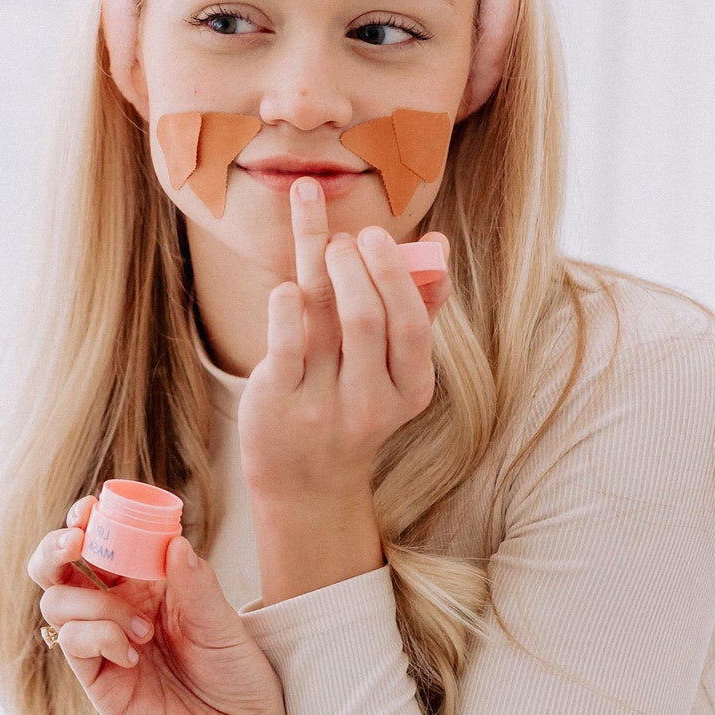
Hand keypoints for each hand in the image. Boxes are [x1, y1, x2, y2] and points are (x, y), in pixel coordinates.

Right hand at [30, 498, 285, 714]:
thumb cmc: (236, 673)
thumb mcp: (223, 622)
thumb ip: (196, 583)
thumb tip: (175, 541)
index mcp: (144, 578)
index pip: (100, 538)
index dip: (85, 519)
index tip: (90, 509)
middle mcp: (115, 604)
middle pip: (56, 565)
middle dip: (55, 547)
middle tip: (75, 542)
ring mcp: (101, 641)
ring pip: (56, 600)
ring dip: (95, 603)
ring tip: (142, 629)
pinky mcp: (97, 679)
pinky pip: (72, 642)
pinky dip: (97, 636)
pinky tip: (132, 653)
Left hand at [238, 179, 452, 598]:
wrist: (304, 481)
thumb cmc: (353, 401)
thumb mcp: (393, 369)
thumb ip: (417, 307)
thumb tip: (437, 241)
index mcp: (409, 390)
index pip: (410, 324)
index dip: (394, 272)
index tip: (377, 234)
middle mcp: (369, 401)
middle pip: (367, 318)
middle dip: (356, 266)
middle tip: (346, 238)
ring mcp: (321, 404)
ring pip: (325, 320)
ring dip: (324, 269)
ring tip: (325, 243)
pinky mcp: (277, 401)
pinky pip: (284, 341)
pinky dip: (286, 304)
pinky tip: (287, 286)